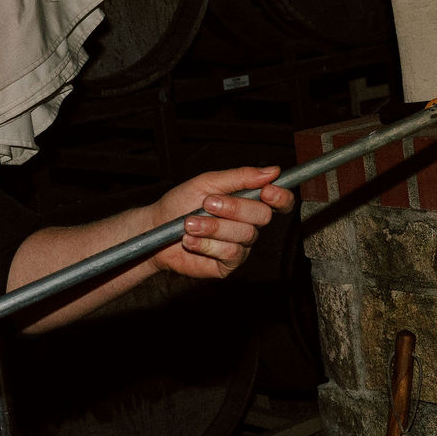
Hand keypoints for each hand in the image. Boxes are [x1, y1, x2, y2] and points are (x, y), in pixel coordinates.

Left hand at [149, 164, 294, 281]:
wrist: (156, 229)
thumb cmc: (180, 204)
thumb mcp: (207, 182)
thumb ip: (240, 177)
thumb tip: (272, 171)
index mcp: (248, 202)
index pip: (279, 201)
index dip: (281, 197)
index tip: (268, 191)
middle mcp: (248, 224)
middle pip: (262, 216)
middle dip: (234, 208)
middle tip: (207, 204)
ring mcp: (240, 246)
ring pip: (244, 235)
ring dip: (213, 227)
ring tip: (189, 223)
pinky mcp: (228, 264)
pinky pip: (230, 253)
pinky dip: (207, 244)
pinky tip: (191, 240)